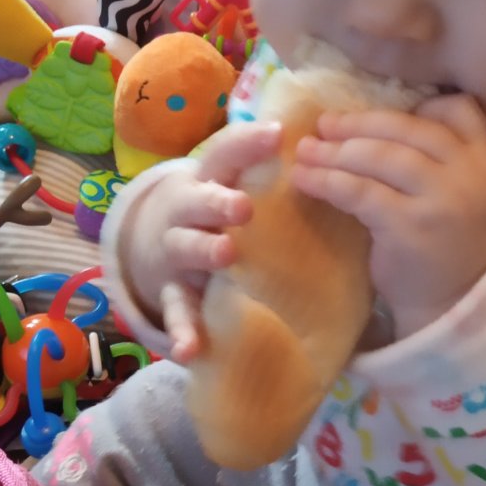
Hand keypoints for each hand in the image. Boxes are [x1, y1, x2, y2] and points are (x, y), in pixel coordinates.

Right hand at [121, 120, 282, 361]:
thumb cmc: (214, 208)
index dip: (249, 142)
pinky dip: (182, 331)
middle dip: (219, 202)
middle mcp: (188, 210)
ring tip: (225, 255)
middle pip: (200, 201)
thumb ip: (265, 170)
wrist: (157, 243)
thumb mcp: (231, 183)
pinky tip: (189, 351)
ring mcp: (177, 251)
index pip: (225, 153)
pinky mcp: (174, 292)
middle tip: (244, 206)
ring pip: (186, 247)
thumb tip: (328, 145)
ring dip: (204, 251)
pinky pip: (177, 312)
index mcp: (210, 178)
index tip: (279, 134)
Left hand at [291, 94, 485, 338]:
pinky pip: (359, 192)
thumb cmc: (446, 250)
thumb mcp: (464, 198)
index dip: (422, 105)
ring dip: (336, 150)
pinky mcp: (407, 227)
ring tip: (306, 151)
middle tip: (323, 125)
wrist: (451, 310)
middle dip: (359, 124)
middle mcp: (470, 176)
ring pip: (380, 156)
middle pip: (408, 129)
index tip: (383, 116)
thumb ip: (441, 162)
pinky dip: (327, 181)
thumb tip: (377, 125)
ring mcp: (441, 201)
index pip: (461, 110)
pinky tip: (305, 180)